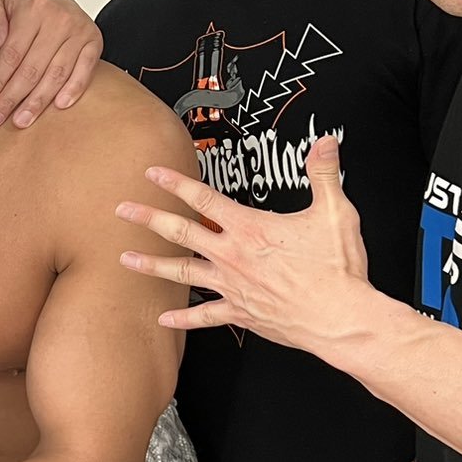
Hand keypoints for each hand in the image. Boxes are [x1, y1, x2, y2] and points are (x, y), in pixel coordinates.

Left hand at [0, 0, 103, 127]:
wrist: (60, 2)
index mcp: (33, 8)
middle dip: (12, 97)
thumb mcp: (1, 5)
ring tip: (22, 120)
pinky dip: (73, 90)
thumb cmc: (27, 10)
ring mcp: (79, 31)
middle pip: (32, 68)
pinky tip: (59, 106)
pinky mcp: (94, 43)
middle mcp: (59, 18)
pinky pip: (84, 71)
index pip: (12, 53)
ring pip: (57, 74)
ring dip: (38, 101)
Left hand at [116, 135, 378, 354]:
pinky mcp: (241, 313)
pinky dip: (183, 319)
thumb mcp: (335, 212)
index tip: (152, 174)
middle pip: (181, 233)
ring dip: (152, 265)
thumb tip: (325, 142)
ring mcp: (233, 287)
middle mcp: (233, 257)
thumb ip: (324, 174)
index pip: (204, 200)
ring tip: (125, 260)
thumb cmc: (336, 269)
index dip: (176, 184)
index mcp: (250, 229)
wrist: (339, 318)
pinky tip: (164, 319)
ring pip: (182, 273)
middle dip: (149, 219)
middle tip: (122, 211)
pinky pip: (204, 316)